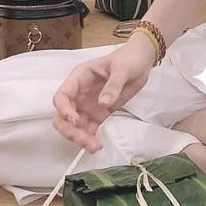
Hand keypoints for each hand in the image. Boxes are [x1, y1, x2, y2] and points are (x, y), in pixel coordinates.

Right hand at [52, 37, 157, 152]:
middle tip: (84, 140)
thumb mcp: (123, 68)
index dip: (64, 109)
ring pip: (75, 126)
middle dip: (70, 130)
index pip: (63, 95)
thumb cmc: (129, 58)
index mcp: (80, 77)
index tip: (75, 120)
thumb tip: (102, 104)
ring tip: (94, 147)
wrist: (142, 62)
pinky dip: (89, 138)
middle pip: (64, 115)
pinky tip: (96, 146)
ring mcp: (87, 105)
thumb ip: (113, 85)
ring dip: (80, 138)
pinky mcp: (98, 114)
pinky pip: (89, 129)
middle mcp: (79, 93)